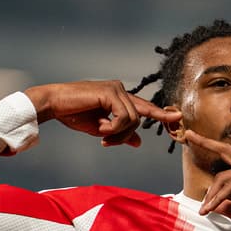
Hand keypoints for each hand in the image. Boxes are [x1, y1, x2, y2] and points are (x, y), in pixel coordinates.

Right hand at [25, 80, 181, 146]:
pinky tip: (100, 128)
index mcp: (120, 97)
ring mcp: (117, 88)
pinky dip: (114, 128)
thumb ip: (121, 134)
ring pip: (134, 119)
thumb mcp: (102, 129)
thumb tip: (138, 142)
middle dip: (124, 135)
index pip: (145, 108)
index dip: (161, 114)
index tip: (177, 118)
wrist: (54, 105)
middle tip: (105, 142)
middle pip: (139, 118)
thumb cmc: (74, 115)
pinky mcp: (111, 91)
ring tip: (101, 133)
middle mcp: (121, 89)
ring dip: (117, 133)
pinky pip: (124, 117)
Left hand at [185, 107, 230, 230]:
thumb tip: (213, 204)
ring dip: (211, 196)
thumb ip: (227, 206)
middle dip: (207, 141)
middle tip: (189, 134)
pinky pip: (228, 187)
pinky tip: (210, 210)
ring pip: (222, 177)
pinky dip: (217, 200)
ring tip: (205, 211)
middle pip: (227, 148)